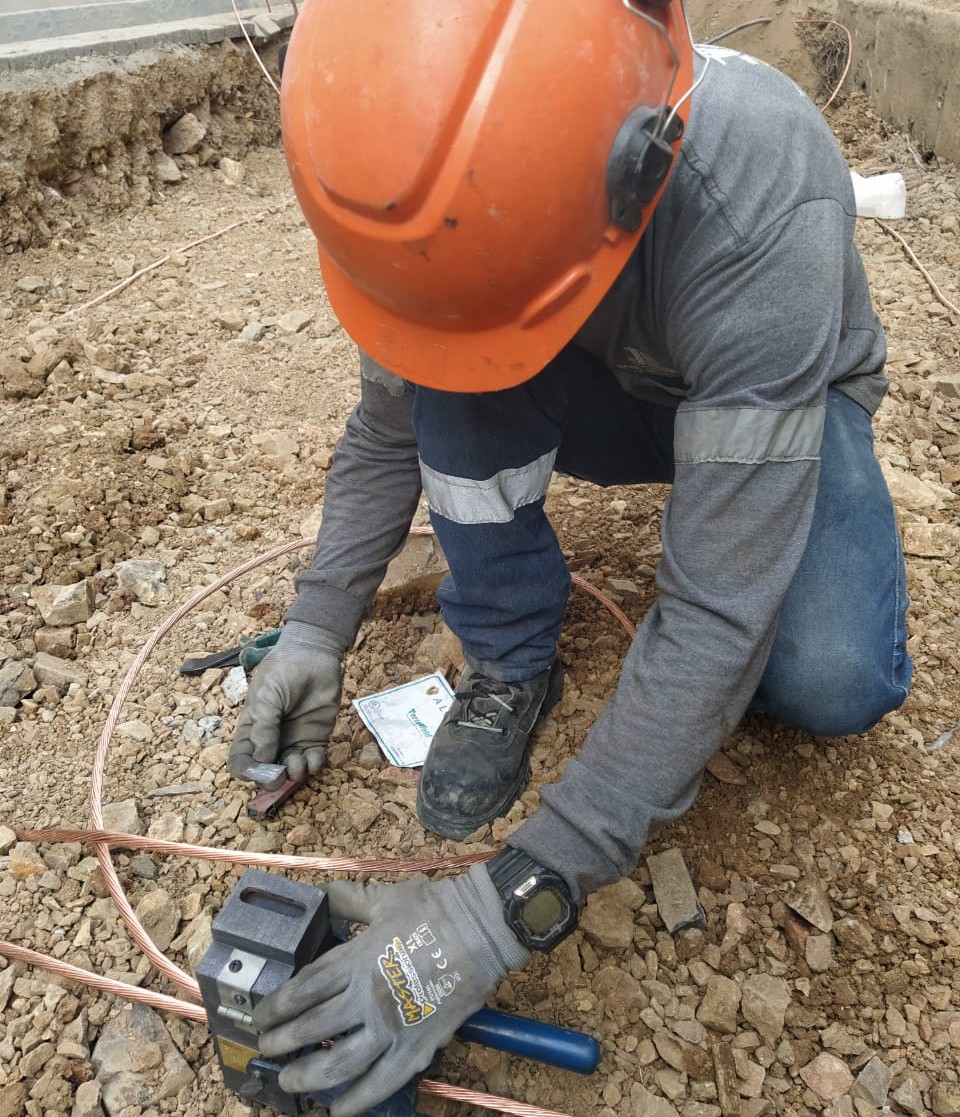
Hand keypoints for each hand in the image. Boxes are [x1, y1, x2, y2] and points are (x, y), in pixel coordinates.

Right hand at [227, 620, 342, 782]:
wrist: (314, 655)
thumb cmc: (284, 671)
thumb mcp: (267, 696)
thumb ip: (264, 727)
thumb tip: (262, 759)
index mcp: (251, 730)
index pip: (241, 760)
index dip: (245, 771)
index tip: (254, 772)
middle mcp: (271, 740)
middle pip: (265, 772)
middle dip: (270, 780)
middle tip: (279, 776)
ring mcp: (294, 740)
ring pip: (290, 771)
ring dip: (293, 774)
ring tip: (297, 761)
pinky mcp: (316, 738)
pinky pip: (313, 762)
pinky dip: (313, 766)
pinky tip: (313, 757)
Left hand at [253, 866, 530, 1116]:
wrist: (482, 928)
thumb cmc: (434, 909)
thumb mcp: (384, 898)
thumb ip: (346, 899)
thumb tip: (318, 893)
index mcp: (356, 959)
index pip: (303, 989)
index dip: (276, 1006)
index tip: (261, 1016)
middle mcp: (366, 997)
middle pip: (311, 1027)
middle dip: (282, 1042)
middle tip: (267, 1048)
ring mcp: (391, 1027)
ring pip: (338, 1063)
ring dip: (308, 1076)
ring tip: (290, 1081)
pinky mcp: (417, 1047)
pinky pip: (380, 1083)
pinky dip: (357, 1101)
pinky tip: (337, 1110)